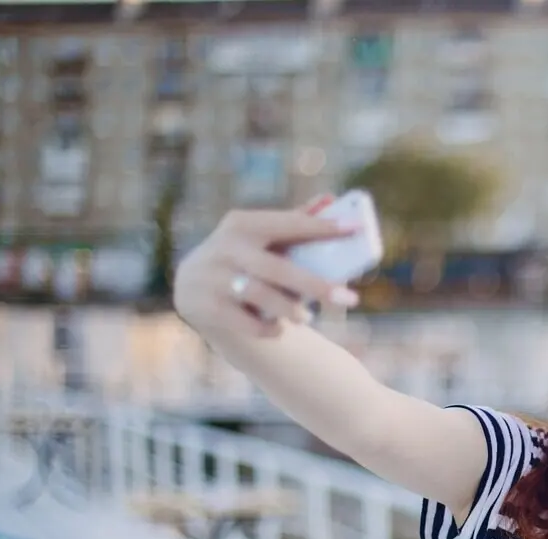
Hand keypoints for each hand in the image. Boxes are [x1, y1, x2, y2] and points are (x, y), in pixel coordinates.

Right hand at [172, 195, 358, 337]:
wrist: (192, 286)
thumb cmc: (242, 258)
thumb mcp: (260, 236)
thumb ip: (294, 221)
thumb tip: (331, 199)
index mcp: (242, 224)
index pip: (289, 224)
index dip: (323, 226)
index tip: (355, 227)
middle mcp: (226, 247)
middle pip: (279, 268)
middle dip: (317, 286)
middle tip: (351, 300)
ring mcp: (213, 277)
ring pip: (261, 297)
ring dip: (291, 310)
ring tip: (307, 318)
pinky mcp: (207, 307)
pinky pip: (246, 322)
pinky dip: (268, 328)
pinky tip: (279, 328)